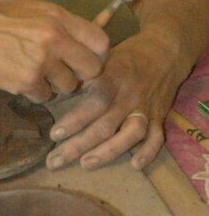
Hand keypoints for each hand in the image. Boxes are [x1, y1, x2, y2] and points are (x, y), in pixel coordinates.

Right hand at [0, 0, 108, 102]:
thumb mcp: (31, 11)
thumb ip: (57, 25)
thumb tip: (78, 43)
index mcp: (58, 18)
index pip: (100, 41)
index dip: (94, 54)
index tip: (83, 59)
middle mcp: (55, 39)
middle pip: (91, 69)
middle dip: (80, 75)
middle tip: (64, 74)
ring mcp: (42, 62)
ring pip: (68, 87)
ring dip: (55, 86)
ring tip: (34, 75)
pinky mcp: (26, 82)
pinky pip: (44, 97)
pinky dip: (34, 93)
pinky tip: (19, 81)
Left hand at [45, 31, 191, 170]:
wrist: (165, 50)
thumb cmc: (123, 58)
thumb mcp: (99, 60)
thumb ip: (79, 80)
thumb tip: (51, 95)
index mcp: (112, 80)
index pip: (94, 103)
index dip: (75, 120)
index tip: (54, 135)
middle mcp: (129, 96)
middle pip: (106, 125)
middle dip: (79, 145)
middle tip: (54, 161)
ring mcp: (146, 108)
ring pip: (131, 134)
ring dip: (109, 151)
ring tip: (86, 164)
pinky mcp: (159, 117)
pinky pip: (157, 137)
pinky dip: (148, 152)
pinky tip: (134, 165)